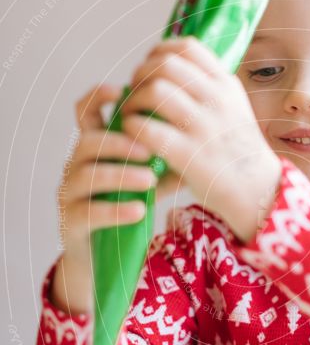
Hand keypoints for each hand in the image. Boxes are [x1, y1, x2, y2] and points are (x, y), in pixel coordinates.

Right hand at [58, 84, 158, 257]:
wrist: (101, 254)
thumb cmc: (127, 208)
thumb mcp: (150, 181)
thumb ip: (167, 161)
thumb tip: (204, 141)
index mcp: (95, 150)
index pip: (86, 113)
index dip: (97, 97)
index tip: (120, 90)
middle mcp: (77, 166)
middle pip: (88, 142)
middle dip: (119, 143)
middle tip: (150, 151)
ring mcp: (71, 194)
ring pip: (87, 175)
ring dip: (121, 175)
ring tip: (149, 181)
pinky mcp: (71, 222)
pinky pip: (89, 212)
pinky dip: (115, 211)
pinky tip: (139, 211)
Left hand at [120, 36, 281, 241]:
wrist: (258, 190)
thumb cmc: (238, 151)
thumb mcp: (234, 108)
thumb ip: (209, 88)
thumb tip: (172, 66)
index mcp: (226, 85)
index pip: (187, 48)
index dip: (159, 51)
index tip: (149, 66)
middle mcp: (217, 100)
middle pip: (165, 65)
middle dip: (141, 74)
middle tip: (135, 92)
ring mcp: (204, 127)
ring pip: (155, 91)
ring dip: (133, 100)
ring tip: (131, 114)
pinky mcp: (189, 155)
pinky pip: (148, 128)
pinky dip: (133, 127)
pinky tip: (134, 135)